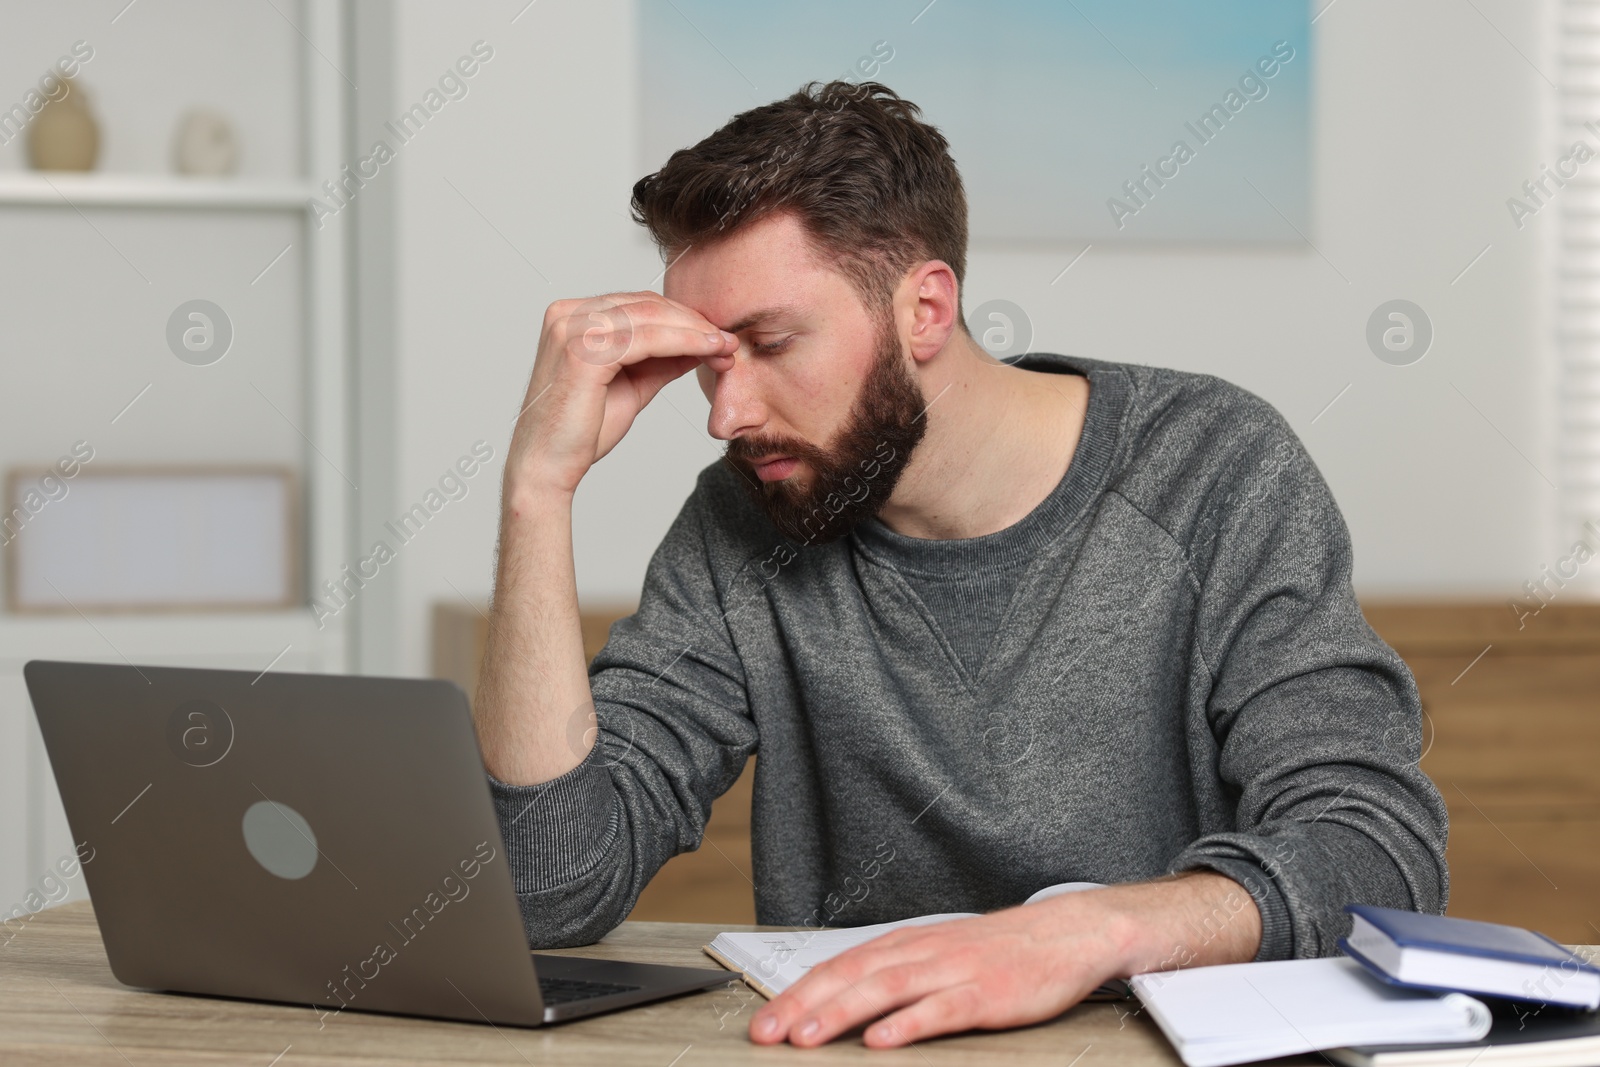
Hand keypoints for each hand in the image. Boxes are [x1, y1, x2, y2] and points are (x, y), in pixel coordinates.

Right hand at [508, 292, 737, 498]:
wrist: (547, 467)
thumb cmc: (581, 432)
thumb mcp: (631, 385)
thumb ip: (659, 360)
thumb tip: (698, 344)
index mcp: (571, 316)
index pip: (637, 304)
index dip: (682, 318)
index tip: (717, 337)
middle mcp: (567, 314)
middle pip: (646, 305)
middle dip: (693, 322)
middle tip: (728, 342)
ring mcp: (572, 328)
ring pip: (651, 318)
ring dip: (695, 331)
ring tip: (725, 349)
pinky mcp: (582, 350)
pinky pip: (647, 339)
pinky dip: (684, 342)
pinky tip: (708, 351)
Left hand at [748, 873, 1260, 1048]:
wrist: (1067, 933)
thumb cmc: (998, 950)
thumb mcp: (937, 954)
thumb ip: (893, 975)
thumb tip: (839, 1002)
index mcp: (906, 944)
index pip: (838, 966)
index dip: (795, 993)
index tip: (762, 1019)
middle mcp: (922, 952)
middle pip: (851, 977)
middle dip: (803, 1005)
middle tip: (765, 1032)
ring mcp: (955, 971)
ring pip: (886, 990)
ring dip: (842, 1013)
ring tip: (808, 1037)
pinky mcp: (987, 994)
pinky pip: (941, 1010)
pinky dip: (908, 1024)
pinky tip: (882, 1039)